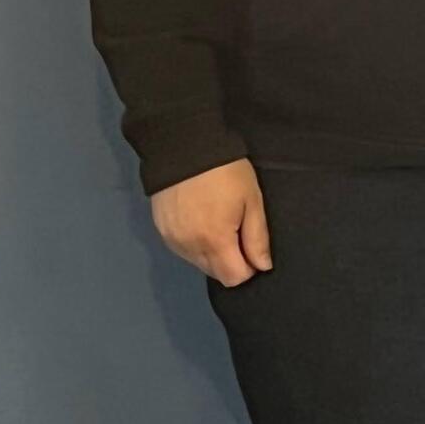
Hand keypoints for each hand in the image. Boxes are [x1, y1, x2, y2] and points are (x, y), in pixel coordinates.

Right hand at [151, 158, 271, 286]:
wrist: (183, 145)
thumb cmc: (225, 171)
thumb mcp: (252, 201)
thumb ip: (257, 238)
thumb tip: (262, 267)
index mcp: (215, 241)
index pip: (234, 278)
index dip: (249, 268)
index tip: (252, 248)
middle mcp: (190, 247)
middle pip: (216, 274)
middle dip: (231, 262)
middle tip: (236, 232)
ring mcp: (172, 239)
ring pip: (199, 263)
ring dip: (212, 254)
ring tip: (217, 223)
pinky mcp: (161, 230)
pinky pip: (183, 251)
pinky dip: (195, 244)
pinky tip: (200, 221)